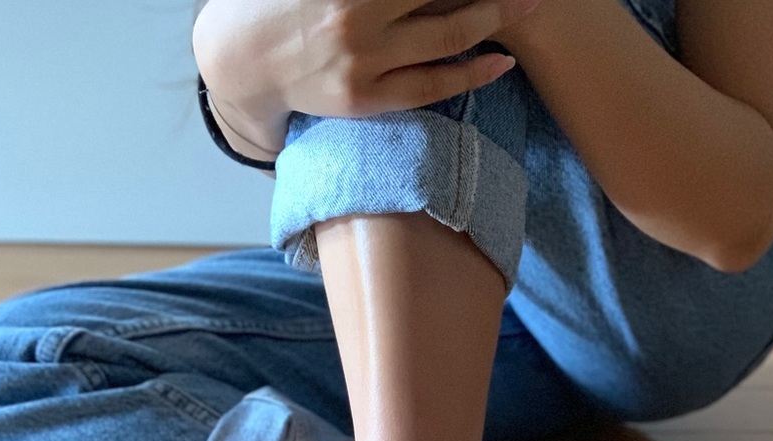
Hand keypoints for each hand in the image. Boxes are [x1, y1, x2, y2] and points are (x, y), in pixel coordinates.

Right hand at [193, 0, 543, 125]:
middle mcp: (357, 15)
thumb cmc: (287, 0)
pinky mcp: (366, 99)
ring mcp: (363, 61)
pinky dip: (471, 73)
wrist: (244, 58)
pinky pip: (430, 86)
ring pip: (446, 36)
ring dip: (495, 17)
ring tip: (528, 4)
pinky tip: (502, 61)